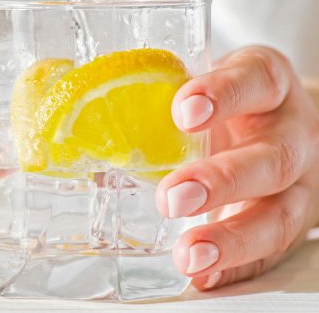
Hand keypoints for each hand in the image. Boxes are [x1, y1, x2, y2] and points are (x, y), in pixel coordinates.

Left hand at [156, 46, 318, 289]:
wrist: (276, 121)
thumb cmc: (224, 100)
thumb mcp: (200, 82)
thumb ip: (150, 90)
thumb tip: (61, 104)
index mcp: (265, 84)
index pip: (255, 81)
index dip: (224, 94)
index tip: (183, 112)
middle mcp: (289, 132)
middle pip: (272, 157)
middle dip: (222, 180)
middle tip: (172, 198)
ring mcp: (296, 182)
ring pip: (279, 213)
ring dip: (231, 236)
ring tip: (188, 253)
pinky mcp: (287, 220)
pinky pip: (271, 251)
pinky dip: (236, 266)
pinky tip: (203, 275)